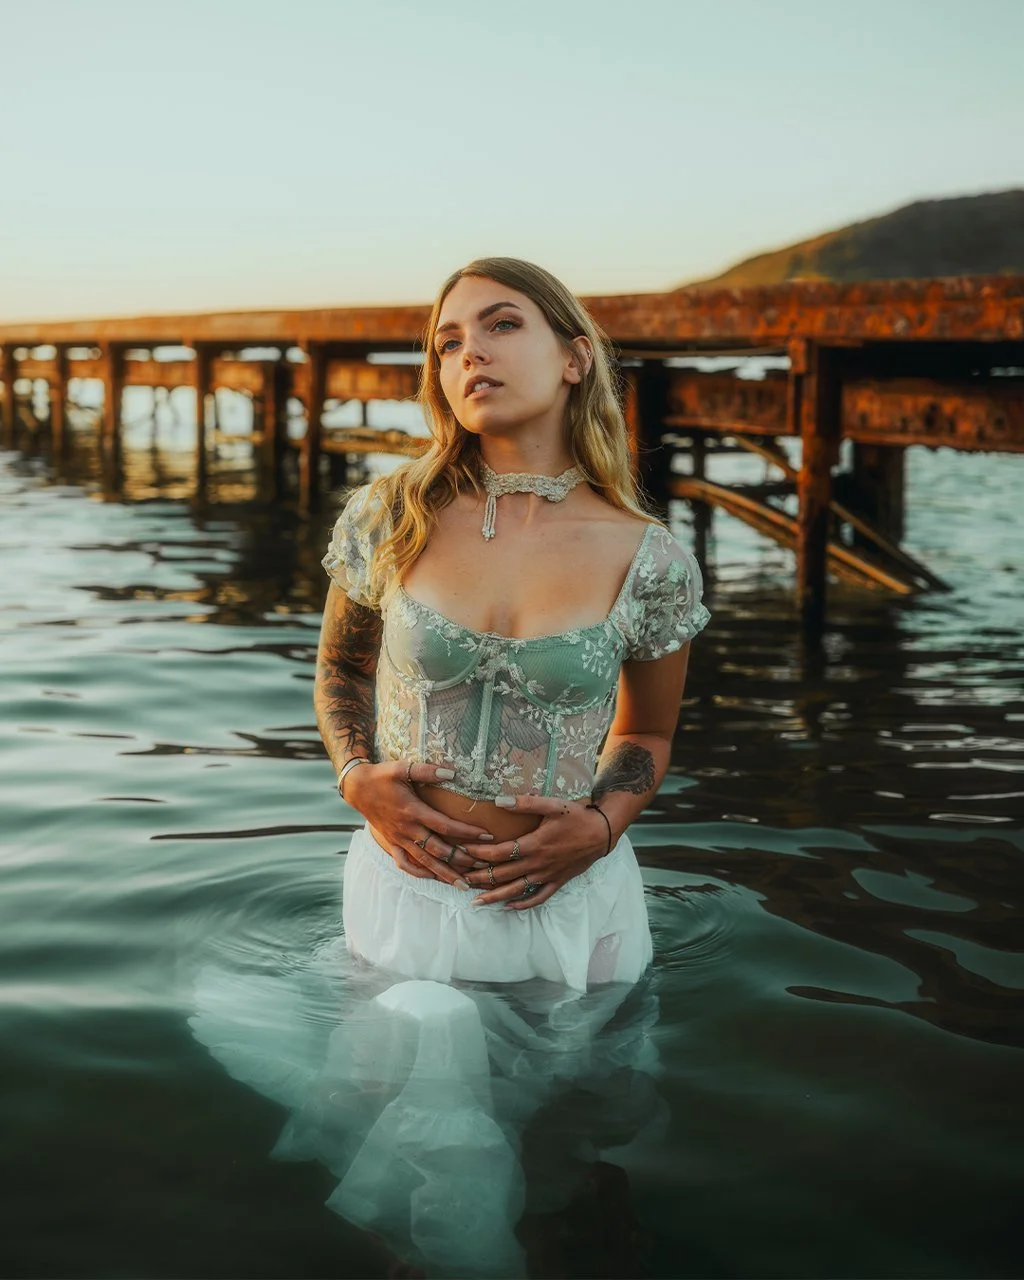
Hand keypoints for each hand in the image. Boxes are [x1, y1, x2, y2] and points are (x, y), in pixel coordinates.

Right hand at [344, 760, 493, 888]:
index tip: (486, 836)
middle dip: (461, 859)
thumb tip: (452, 773)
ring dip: (444, 874)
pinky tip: (433, 879)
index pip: (444, 825)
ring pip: (424, 862)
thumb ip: (426, 771)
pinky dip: (419, 873)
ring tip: (463, 884)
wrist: (356, 788)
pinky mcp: (391, 844)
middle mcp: (407, 829)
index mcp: (412, 811)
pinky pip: (405, 864)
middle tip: (482, 866)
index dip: (466, 832)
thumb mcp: (402, 768)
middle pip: (438, 850)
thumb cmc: (381, 776)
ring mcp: (398, 839)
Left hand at [461, 795, 611, 909]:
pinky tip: (509, 906)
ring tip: (475, 902)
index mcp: (534, 845)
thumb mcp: (553, 805)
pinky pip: (538, 898)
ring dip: (495, 896)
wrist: (602, 833)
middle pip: (503, 875)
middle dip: (479, 877)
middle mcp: (538, 864)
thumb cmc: (577, 816)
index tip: (462, 851)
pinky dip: (523, 904)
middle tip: (459, 879)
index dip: (479, 853)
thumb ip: (525, 803)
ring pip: (516, 890)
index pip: (499, 852)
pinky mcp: (557, 882)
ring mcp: (547, 876)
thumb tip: (498, 800)